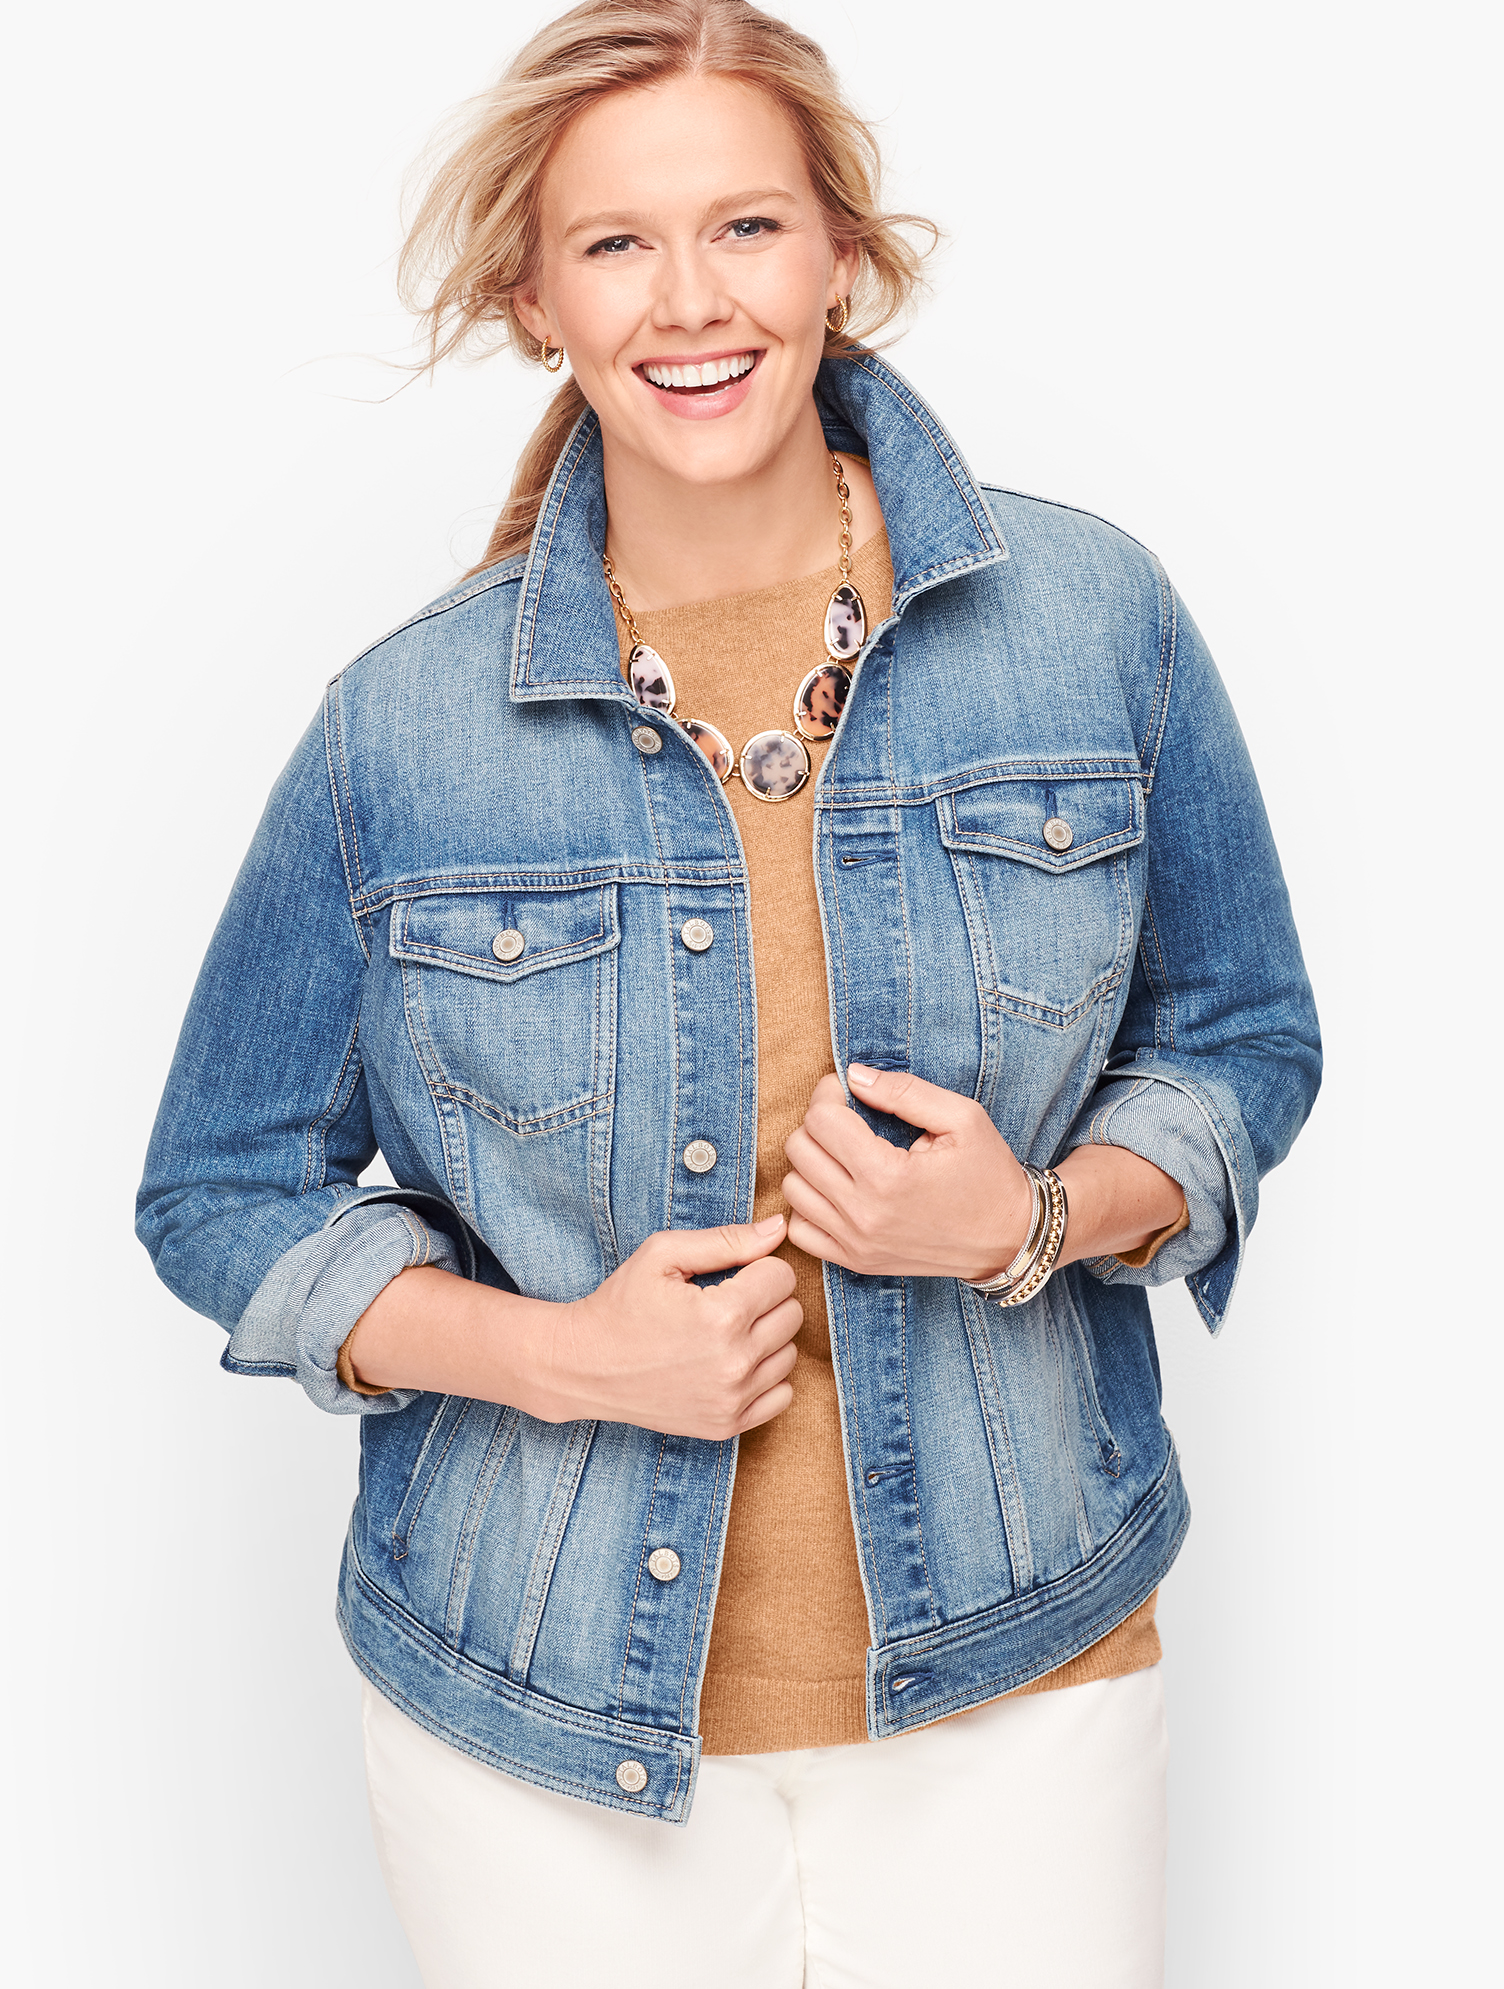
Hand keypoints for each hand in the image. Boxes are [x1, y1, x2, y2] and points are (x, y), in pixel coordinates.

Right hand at [545, 1216, 800, 1436]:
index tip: (731, 1275)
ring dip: (765, 1338)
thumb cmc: (621, 1304)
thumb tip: (780, 1228)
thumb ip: (727, 1239)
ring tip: (724, 1332)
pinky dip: (765, 1377)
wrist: (584, 1366)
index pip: (783, 1277)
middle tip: (726, 1300)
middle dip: (764, 1299)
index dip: (758, 1267)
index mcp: (723, 1315)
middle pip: (792, 1314)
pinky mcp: (727, 1425)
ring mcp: (732, 1399)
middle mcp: (734, 1362)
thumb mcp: (663, 1255)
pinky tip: (732, 1363)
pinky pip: (782, 1395)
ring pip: (790, 1353)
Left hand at [781, 1065, 1032, 1282]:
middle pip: (799, 1150)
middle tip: (848, 1117)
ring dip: (811, 1162)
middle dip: (818, 1121)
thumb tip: (853, 1075)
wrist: (1010, 1237)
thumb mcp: (961, 1117)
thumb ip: (903, 1091)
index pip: (821, 1120)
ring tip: (843, 1152)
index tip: (848, 1089)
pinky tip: (836, 1188)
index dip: (829, 1092)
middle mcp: (863, 1215)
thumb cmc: (989, 1174)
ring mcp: (856, 1244)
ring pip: (793, 1188)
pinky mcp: (856, 1262)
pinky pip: (800, 1231)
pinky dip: (808, 1205)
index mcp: (888, 1176)